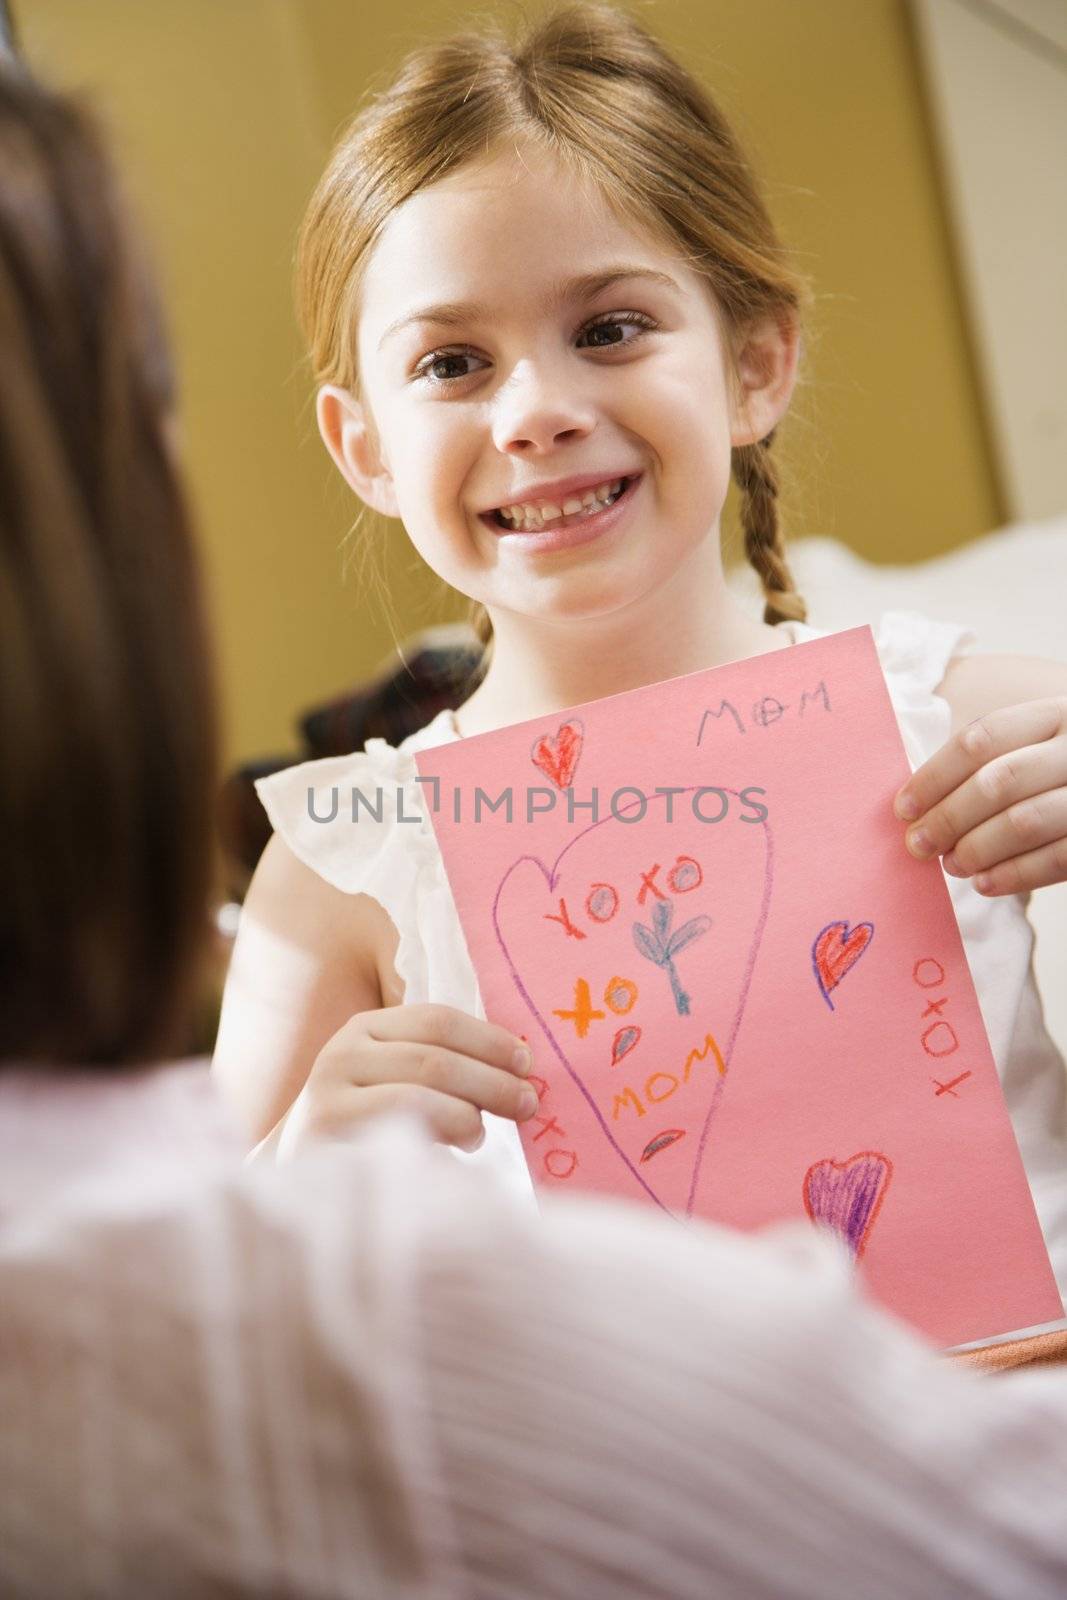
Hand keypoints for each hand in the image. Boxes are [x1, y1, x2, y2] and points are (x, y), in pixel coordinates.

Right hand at [275, 1003, 537, 1161]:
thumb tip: (520, 1070)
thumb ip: (443, 1067)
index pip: (437, 1020)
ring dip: (468, 1114)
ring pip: (419, 1093)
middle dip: (491, 1081)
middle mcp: (343, 1052)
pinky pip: (397, 1131)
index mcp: (368, 1028)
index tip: (526, 1063)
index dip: (489, 1039)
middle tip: (527, 1105)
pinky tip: (456, 1153)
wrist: (297, 1170)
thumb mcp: (397, 1080)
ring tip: (481, 1135)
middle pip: (435, 1058)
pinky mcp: (326, 1136)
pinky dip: (438, 1138)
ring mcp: (329, 1094)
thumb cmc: (366, 1123)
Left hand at [893, 697, 1066, 894]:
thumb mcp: (1044, 745)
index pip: (981, 740)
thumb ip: (998, 760)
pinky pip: (1057, 858)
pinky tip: (985, 883)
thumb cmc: (1066, 774)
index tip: (903, 808)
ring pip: (1024, 822)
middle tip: (917, 844)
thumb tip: (919, 805)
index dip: (934, 776)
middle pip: (997, 781)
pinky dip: (1014, 875)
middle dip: (948, 818)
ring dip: (976, 849)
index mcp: (1058, 713)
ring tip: (951, 864)